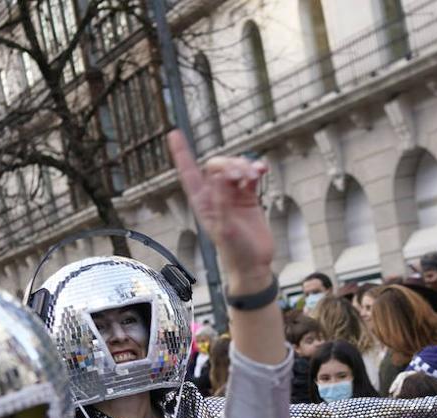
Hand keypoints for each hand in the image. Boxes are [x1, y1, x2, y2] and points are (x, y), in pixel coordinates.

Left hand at [168, 131, 270, 294]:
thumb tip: (219, 177)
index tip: (174, 134)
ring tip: (256, 175)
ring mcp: (232, 195)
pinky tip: (262, 170)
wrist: (254, 264)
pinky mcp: (248, 197)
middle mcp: (215, 196)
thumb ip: (222, 202)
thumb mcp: (225, 229)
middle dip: (229, 164)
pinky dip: (255, 169)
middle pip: (216, 166)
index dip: (182, 153)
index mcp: (203, 203)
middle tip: (241, 175)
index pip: (189, 173)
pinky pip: (250, 175)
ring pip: (235, 167)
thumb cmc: (235, 252)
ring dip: (245, 166)